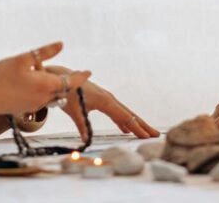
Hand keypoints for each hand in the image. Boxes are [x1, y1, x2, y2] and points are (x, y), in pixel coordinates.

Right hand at [0, 42, 90, 117]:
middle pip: (63, 90)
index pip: (71, 82)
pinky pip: (42, 100)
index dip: (81, 76)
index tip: (89, 72)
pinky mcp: (26, 109)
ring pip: (53, 96)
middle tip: (76, 74)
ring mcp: (35, 105)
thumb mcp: (22, 59)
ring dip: (56, 87)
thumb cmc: (0, 77)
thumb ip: (43, 53)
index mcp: (46, 85)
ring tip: (53, 77)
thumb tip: (61, 44)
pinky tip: (35, 85)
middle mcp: (44, 98)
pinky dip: (44, 92)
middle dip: (70, 82)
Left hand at [44, 65, 160, 140]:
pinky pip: (117, 112)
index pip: (125, 116)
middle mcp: (109, 99)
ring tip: (146, 133)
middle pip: (130, 114)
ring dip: (136, 123)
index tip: (146, 136)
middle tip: (156, 135)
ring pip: (125, 113)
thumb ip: (81, 125)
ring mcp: (107, 99)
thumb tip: (86, 140)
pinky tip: (126, 129)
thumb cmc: (67, 93)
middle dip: (143, 125)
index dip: (136, 127)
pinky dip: (124, 120)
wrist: (62, 78)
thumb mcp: (74, 110)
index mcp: (105, 101)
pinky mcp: (102, 100)